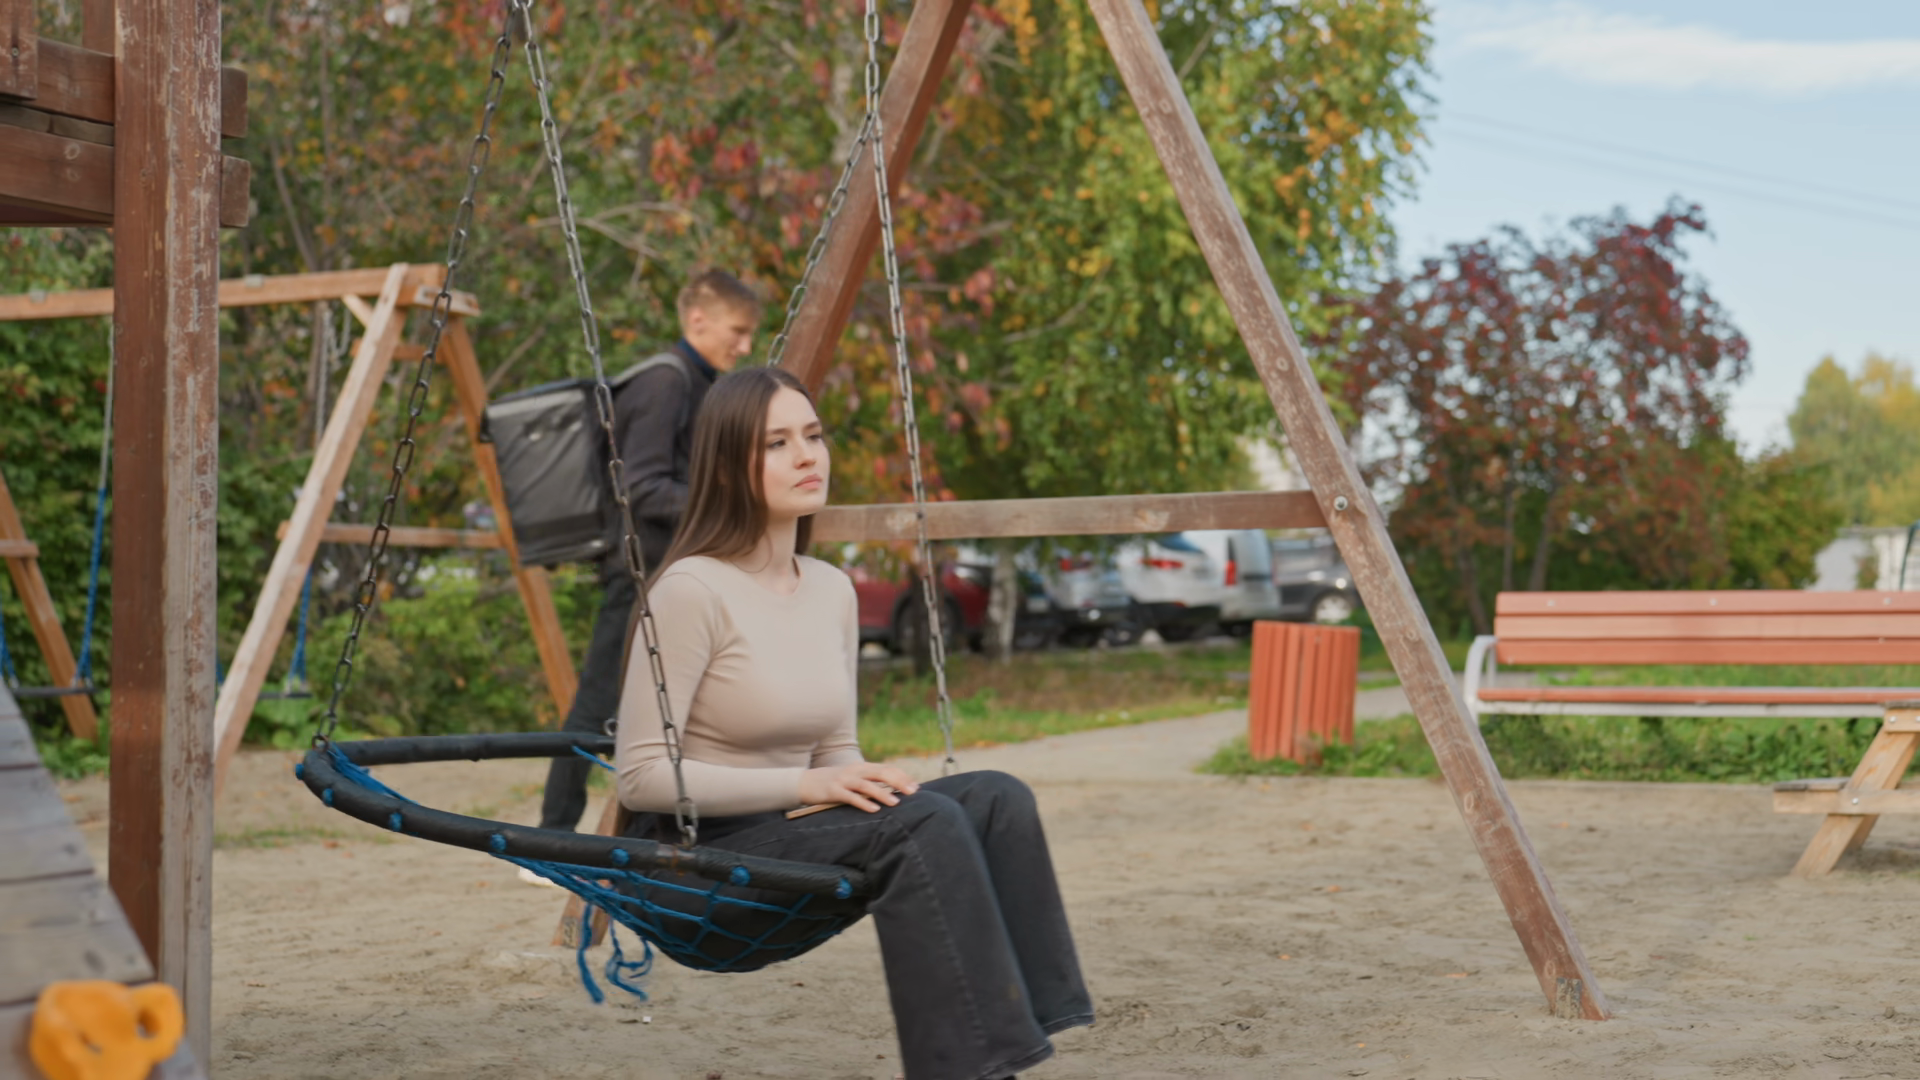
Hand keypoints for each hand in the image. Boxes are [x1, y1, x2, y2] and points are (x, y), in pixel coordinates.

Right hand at [798, 762, 920, 812]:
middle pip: (881, 773)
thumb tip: (892, 789)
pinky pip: (851, 797)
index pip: (886, 768)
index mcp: (862, 766)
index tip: (916, 786)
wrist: (806, 782)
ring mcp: (844, 780)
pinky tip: (874, 809)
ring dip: (883, 793)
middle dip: (899, 782)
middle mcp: (855, 771)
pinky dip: (863, 803)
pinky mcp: (834, 791)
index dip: (902, 776)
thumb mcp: (853, 778)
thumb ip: (870, 781)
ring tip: (896, 803)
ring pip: (867, 785)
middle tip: (913, 792)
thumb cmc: (834, 782)